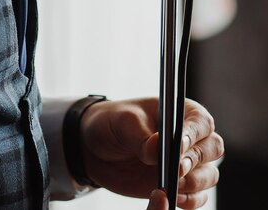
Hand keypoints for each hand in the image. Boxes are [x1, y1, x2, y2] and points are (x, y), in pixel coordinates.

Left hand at [80, 97, 222, 208]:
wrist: (98, 148)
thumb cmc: (114, 123)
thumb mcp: (123, 123)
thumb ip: (141, 137)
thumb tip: (156, 148)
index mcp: (180, 111)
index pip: (201, 121)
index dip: (194, 134)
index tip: (179, 146)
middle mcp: (189, 136)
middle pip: (213, 147)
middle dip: (197, 159)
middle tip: (177, 167)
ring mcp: (186, 161)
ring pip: (209, 174)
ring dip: (195, 182)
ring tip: (172, 183)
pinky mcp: (179, 184)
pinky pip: (198, 196)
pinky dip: (191, 200)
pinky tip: (174, 197)